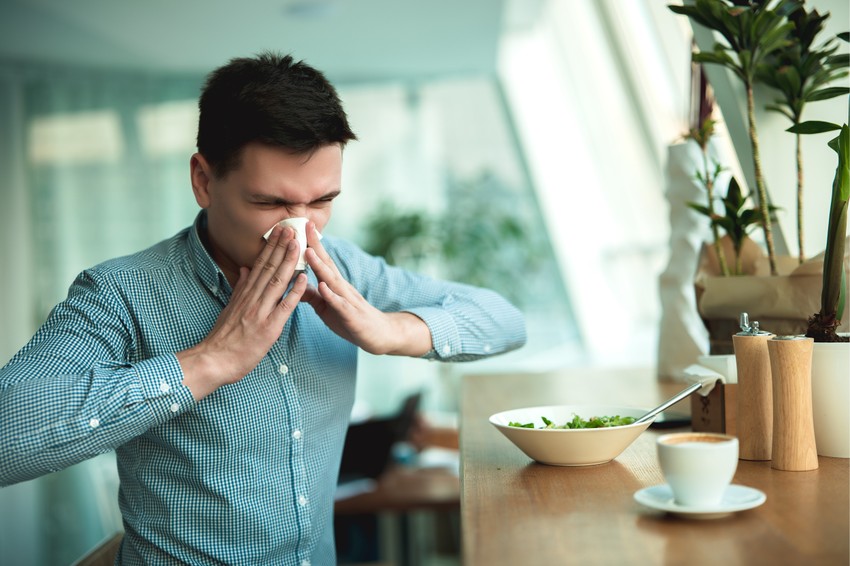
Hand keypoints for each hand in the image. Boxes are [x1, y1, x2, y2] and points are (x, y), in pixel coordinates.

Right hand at [178, 226, 307, 399]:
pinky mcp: (268, 328)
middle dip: (281, 247)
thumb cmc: (224, 338)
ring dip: (289, 262)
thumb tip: (245, 269)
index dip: (272, 247)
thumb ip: (241, 288)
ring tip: (298, 244)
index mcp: (245, 294)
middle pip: (269, 268)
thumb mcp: (230, 308)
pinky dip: (295, 292)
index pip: (260, 265)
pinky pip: (284, 307)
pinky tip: (304, 279)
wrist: (215, 360)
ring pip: (277, 282)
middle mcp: (252, 299)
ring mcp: (260, 312)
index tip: (280, 231)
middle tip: (292, 228)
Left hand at [301, 222, 431, 356]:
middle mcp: (341, 288)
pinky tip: (323, 286)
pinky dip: (331, 295)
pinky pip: (340, 304)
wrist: (379, 335)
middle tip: (306, 226)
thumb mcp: (327, 308)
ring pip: (332, 280)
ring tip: (308, 252)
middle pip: (327, 263)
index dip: (311, 244)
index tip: (303, 226)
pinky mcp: (352, 316)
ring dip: (320, 266)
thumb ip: (313, 296)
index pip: (321, 261)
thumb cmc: (351, 320)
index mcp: (334, 285)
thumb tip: (295, 284)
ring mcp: (348, 300)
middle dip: (316, 245)